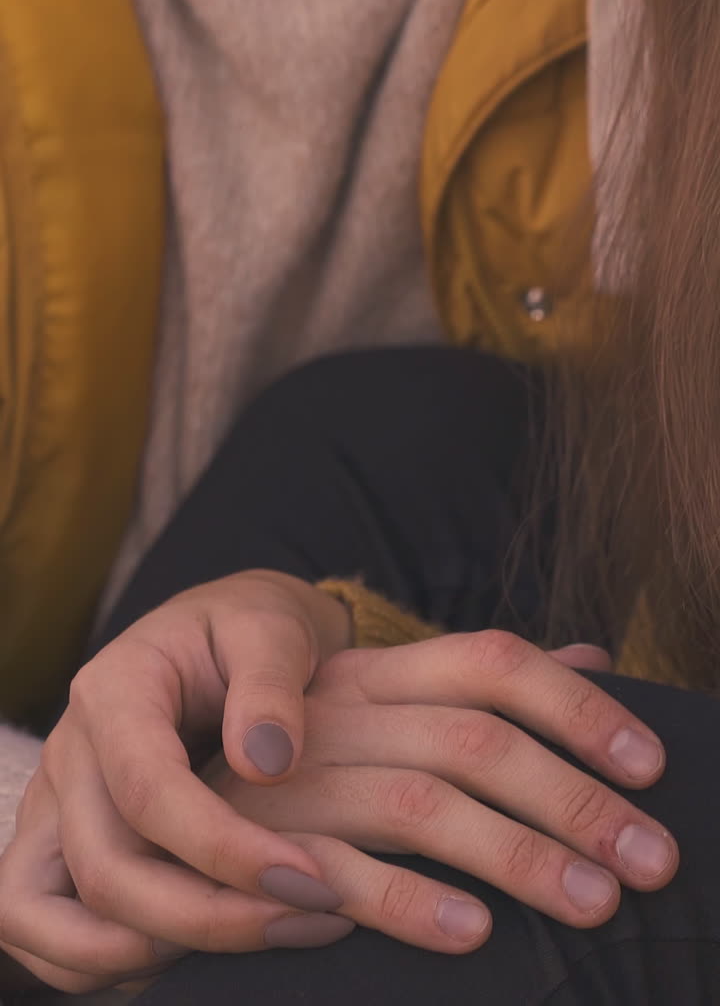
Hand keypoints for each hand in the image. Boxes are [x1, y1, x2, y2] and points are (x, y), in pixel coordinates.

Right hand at [0, 570, 354, 993]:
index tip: (308, 879)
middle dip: (205, 918)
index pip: (148, 790)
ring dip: (146, 954)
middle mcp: (71, 752)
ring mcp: (57, 804)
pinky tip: (199, 956)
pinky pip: (45, 929)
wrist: (233, 635)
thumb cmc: (253, 629)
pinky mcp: (63, 844)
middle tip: (308, 918)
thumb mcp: (273, 627)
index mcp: (115, 689)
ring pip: (52, 915)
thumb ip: (270, 683)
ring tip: (257, 943)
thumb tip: (266, 761)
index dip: (223, 848)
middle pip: (104, 869)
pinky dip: (106, 964)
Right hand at [205, 633, 676, 952]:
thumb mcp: (386, 696)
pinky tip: (473, 931)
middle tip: (653, 859)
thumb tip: (596, 657)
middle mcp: (343, 710)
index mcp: (379, 671)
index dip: (577, 707)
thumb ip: (484, 682)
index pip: (491, 662)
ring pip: (421, 802)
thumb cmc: (302, 747)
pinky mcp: (259, 841)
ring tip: (594, 902)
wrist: (157, 770)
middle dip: (572, 799)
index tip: (650, 762)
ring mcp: (300, 776)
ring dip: (515, 855)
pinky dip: (406, 901)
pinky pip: (339, 871)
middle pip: (473, 738)